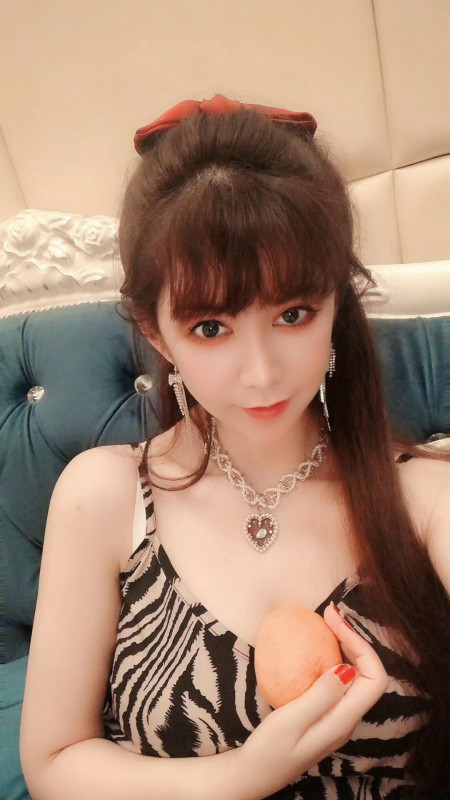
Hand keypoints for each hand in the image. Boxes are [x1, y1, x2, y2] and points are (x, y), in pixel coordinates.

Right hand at [237, 602, 388, 799]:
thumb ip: (320, 696)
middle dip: (354, 639)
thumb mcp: (291, 722)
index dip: (362, 645)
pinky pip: (336, 680)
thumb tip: (347, 667)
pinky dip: (330, 657)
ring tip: (324, 623)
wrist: (251, 776)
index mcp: (344, 721)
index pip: (375, 678)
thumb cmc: (269, 752)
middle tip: (327, 614)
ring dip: (344, 646)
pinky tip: (312, 647)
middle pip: (368, 673)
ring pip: (354, 675)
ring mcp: (335, 717)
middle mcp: (346, 719)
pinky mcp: (322, 714)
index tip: (334, 623)